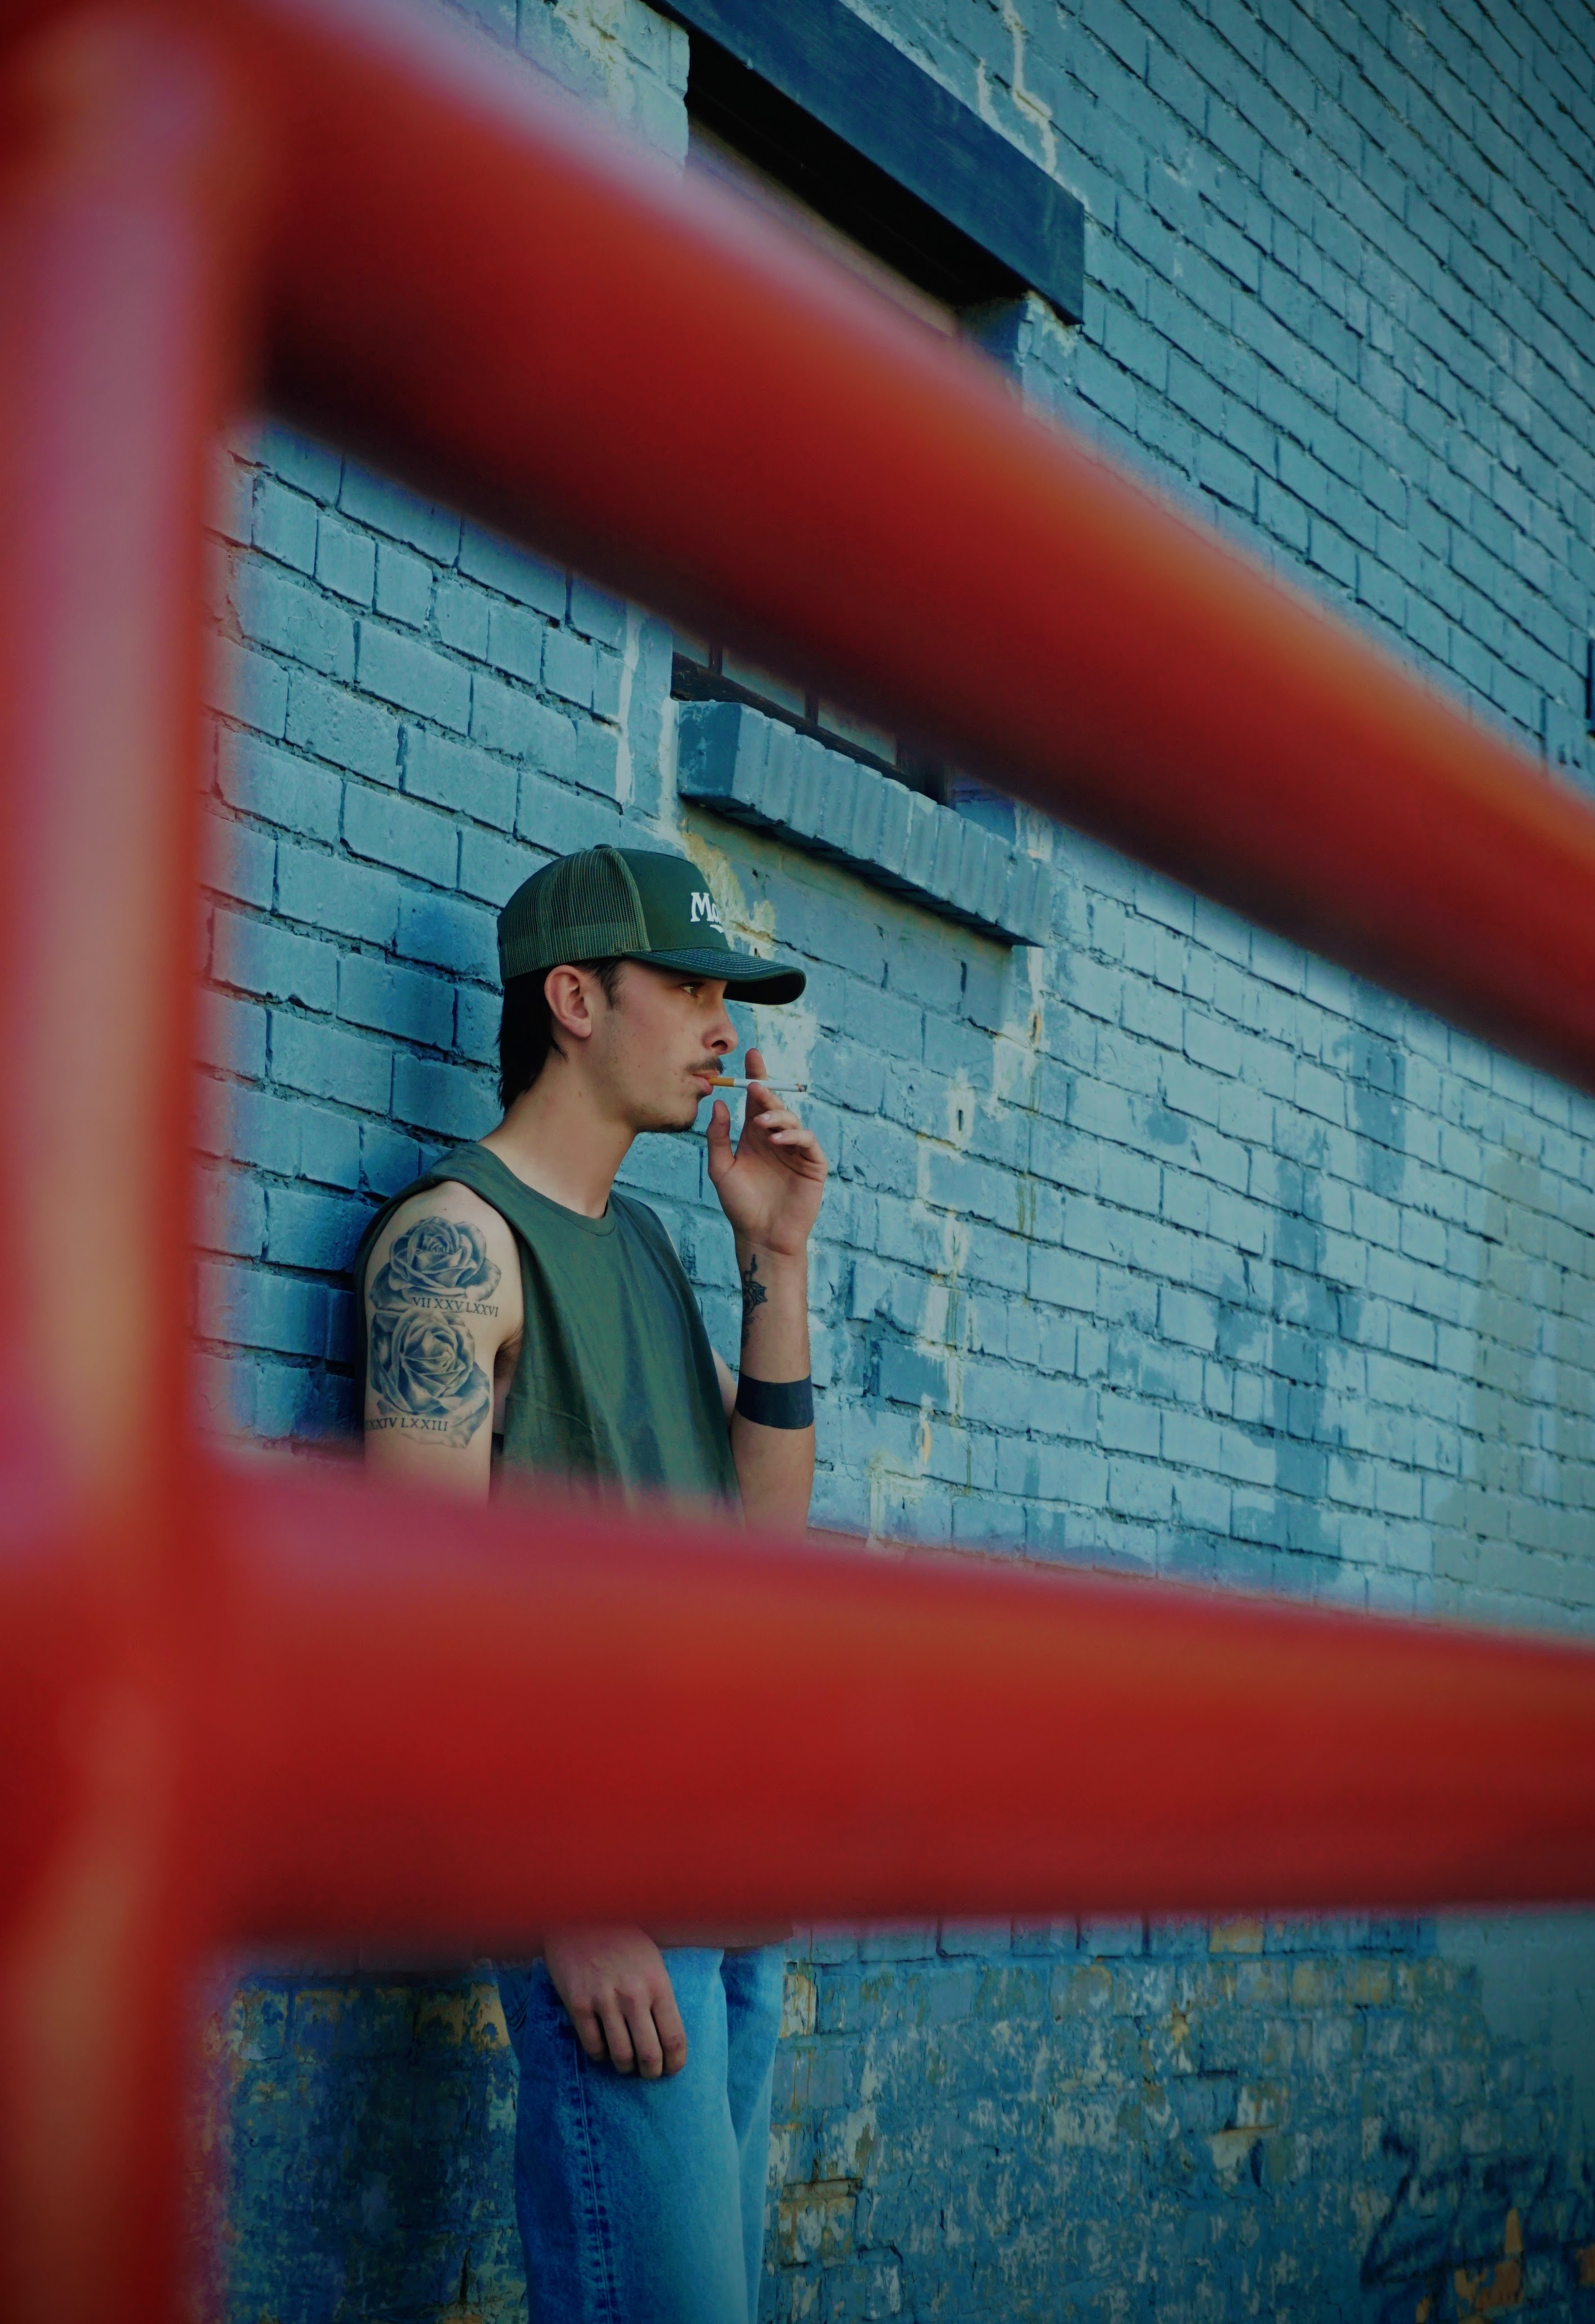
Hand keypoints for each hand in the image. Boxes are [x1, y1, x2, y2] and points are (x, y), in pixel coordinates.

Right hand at [541, 1925, 687, 2078]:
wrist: (582, 1913)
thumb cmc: (623, 1938)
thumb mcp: (652, 1960)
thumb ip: (660, 1995)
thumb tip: (668, 2035)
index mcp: (658, 1984)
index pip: (674, 2038)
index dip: (675, 2062)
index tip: (672, 2069)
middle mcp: (633, 1996)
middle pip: (649, 2055)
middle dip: (651, 2072)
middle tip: (649, 2073)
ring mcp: (604, 2001)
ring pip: (621, 2056)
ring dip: (625, 2066)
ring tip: (626, 2063)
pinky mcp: (578, 2004)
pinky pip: (593, 2046)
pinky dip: (600, 2055)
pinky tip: (603, 2048)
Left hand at [706, 1048, 827, 1255]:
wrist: (761, 1235)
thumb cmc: (739, 1205)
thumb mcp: (721, 1168)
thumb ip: (719, 1136)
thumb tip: (720, 1103)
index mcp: (755, 1136)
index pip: (756, 1101)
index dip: (756, 1077)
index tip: (751, 1055)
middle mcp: (776, 1139)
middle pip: (775, 1105)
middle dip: (767, 1090)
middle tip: (754, 1085)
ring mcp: (796, 1150)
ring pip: (792, 1120)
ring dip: (777, 1116)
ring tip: (760, 1123)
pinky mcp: (812, 1163)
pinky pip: (807, 1141)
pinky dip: (794, 1135)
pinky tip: (779, 1139)